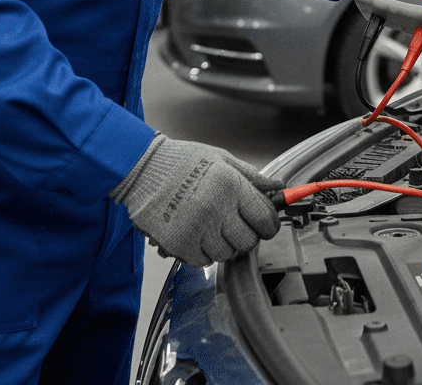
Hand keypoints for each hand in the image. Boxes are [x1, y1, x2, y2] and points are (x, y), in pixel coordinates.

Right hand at [110, 134, 281, 266]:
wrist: (142, 169)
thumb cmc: (183, 161)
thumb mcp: (222, 159)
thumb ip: (252, 176)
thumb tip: (279, 187)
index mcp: (231, 185)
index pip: (265, 218)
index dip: (268, 224)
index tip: (264, 223)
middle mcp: (217, 209)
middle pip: (248, 241)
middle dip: (247, 235)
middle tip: (237, 225)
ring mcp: (197, 229)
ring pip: (226, 254)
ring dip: (224, 245)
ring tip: (214, 227)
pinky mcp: (179, 245)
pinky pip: (202, 261)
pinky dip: (203, 252)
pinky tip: (197, 234)